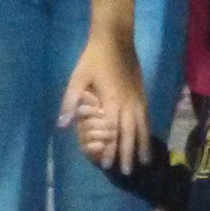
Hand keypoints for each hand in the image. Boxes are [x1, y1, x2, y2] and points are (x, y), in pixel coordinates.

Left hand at [59, 34, 149, 173]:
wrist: (115, 38)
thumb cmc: (93, 59)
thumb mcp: (77, 79)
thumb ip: (70, 103)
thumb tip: (62, 125)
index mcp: (112, 102)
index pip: (112, 132)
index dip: (111, 149)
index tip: (108, 166)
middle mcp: (128, 104)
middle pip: (130, 134)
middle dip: (128, 153)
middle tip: (127, 172)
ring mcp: (138, 99)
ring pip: (143, 127)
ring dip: (143, 145)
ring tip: (145, 161)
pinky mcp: (142, 93)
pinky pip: (146, 117)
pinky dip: (147, 130)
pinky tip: (147, 137)